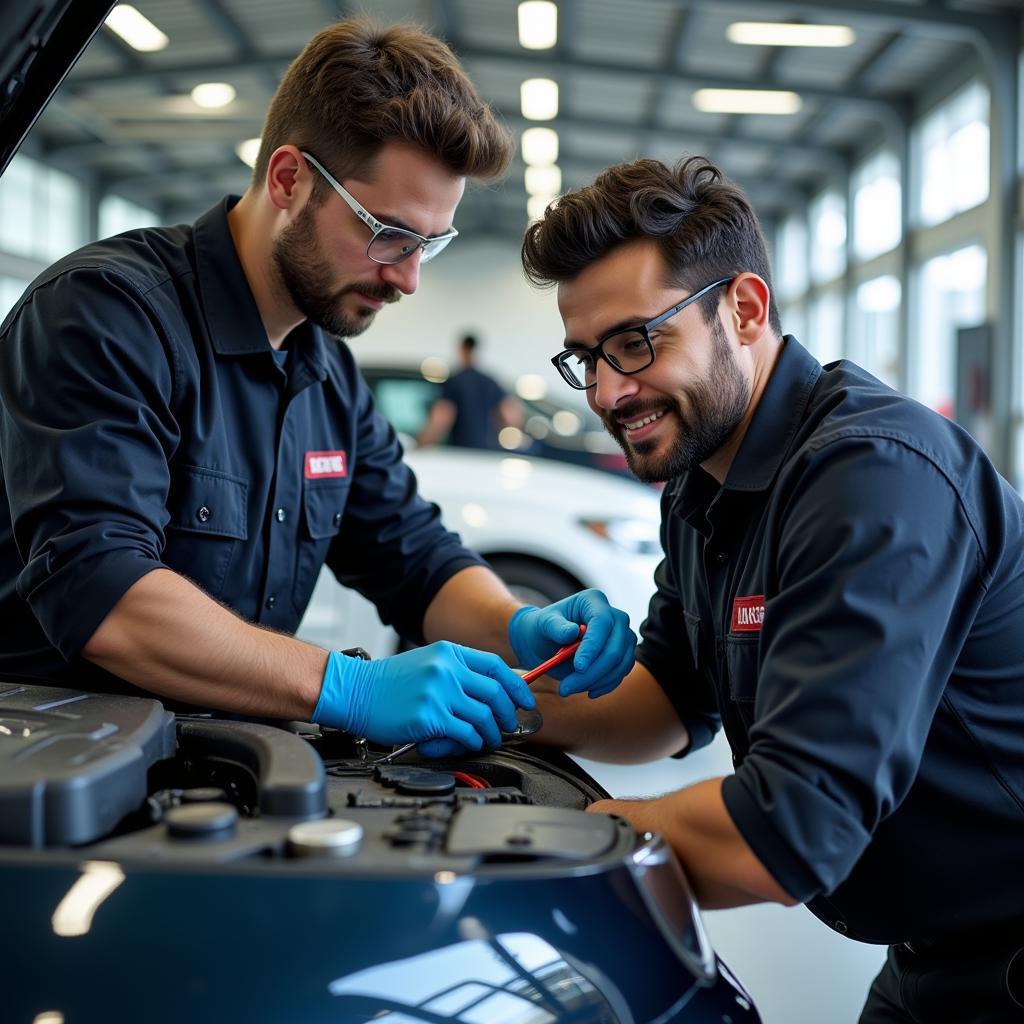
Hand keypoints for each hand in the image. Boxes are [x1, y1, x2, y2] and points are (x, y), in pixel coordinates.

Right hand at [312, 642, 535, 751]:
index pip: (495, 667)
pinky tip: (469, 742)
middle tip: (508, 725)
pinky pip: (465, 732)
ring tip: (489, 739)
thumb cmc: (389, 682)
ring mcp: (438, 693)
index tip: (525, 701)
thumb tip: (490, 690)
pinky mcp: (429, 717)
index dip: (517, 686)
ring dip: (491, 732)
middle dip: (507, 713)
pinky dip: (472, 741)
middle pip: (495, 693)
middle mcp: (447, 669)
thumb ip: (457, 671)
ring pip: (483, 716)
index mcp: (449, 653)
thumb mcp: (428, 662)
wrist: (355, 692)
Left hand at [508, 589, 635, 698]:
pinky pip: (621, 672)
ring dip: (596, 682)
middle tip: (566, 688)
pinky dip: (605, 685)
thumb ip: (555, 627)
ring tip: (569, 689)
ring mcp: (622, 635)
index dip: (593, 647)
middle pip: (615, 647)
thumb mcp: (542, 625)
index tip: (579, 667)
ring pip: (620, 663)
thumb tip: (572, 632)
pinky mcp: (624, 654)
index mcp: (594, 601)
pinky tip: (587, 690)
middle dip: (592, 672)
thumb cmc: (543, 629)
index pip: (602, 623)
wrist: (547, 642)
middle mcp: (614, 616)